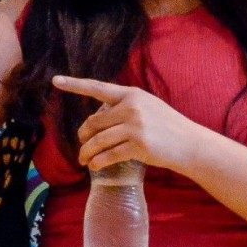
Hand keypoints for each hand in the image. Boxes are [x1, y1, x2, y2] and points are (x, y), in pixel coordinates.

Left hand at [53, 76, 196, 172]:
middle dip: (84, 136)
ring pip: (98, 140)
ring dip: (87, 152)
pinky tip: (95, 166)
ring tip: (83, 160)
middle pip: (94, 122)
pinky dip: (99, 162)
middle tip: (82, 146)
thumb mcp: (147, 106)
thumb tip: (98, 119)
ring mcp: (135, 126)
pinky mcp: (139, 145)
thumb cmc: (167, 126)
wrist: (190, 144)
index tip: (55, 81)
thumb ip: (124, 107)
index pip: (97, 88)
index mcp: (131, 94)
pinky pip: (109, 154)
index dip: (74, 85)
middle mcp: (131, 107)